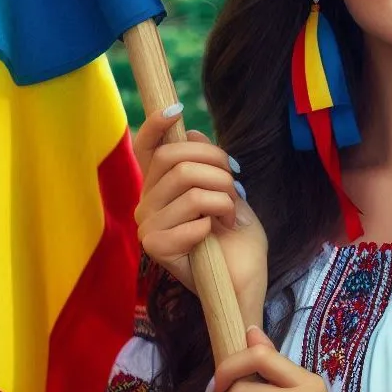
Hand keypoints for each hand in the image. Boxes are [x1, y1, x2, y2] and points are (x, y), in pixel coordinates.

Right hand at [133, 105, 267, 310]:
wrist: (245, 281)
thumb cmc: (237, 240)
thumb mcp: (228, 193)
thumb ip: (208, 166)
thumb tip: (189, 133)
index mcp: (160, 187)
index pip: (146, 148)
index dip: (155, 125)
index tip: (177, 110)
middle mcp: (147, 203)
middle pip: (174, 159)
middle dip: (216, 166)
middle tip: (235, 188)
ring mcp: (148, 225)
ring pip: (189, 186)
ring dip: (223, 198)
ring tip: (232, 216)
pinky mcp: (156, 247)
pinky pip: (191, 218)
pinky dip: (214, 222)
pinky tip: (218, 235)